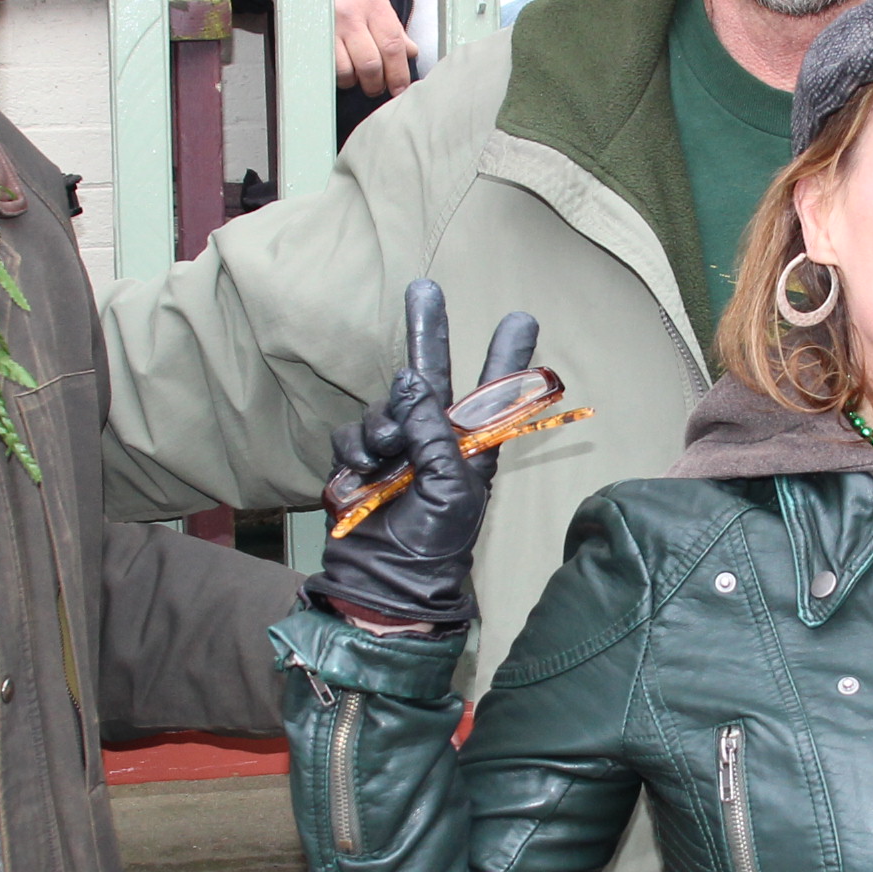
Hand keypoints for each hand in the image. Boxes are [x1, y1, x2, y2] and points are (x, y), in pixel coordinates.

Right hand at [238, 0, 417, 97]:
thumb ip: (389, 19)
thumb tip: (409, 48)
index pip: (394, 45)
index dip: (400, 72)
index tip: (400, 86)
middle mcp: (353, 12)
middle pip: (373, 63)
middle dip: (379, 84)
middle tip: (379, 87)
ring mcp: (329, 24)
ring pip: (350, 70)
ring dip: (356, 82)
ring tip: (357, 80)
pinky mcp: (309, 32)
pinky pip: (327, 66)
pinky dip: (336, 76)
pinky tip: (339, 72)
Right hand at [300, 279, 536, 630]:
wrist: (384, 583)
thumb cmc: (433, 545)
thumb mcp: (450, 488)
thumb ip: (434, 431)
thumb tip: (410, 381)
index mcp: (471, 447)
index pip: (491, 393)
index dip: (506, 356)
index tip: (521, 318)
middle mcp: (434, 439)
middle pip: (429, 373)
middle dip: (427, 329)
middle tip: (424, 287)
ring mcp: (396, 448)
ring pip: (382, 407)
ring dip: (381, 428)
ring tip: (384, 462)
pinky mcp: (360, 461)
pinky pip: (351, 434)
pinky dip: (354, 452)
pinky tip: (362, 476)